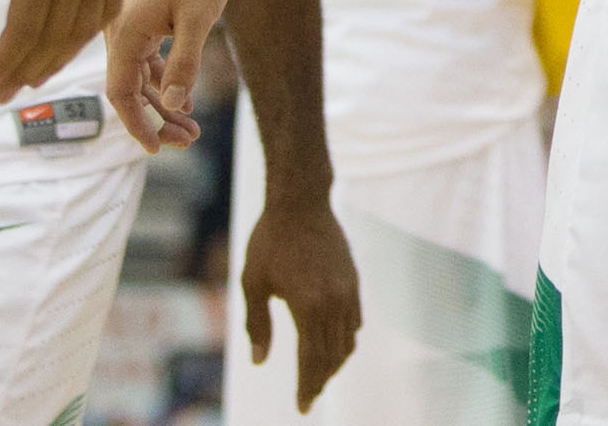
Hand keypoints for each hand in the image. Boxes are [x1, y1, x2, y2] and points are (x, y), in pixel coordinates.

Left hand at [0, 0, 136, 97]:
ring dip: (59, 56)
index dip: (3, 63)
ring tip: (34, 74)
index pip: (23, 31)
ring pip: (85, 27)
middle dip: (26, 69)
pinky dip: (90, 30)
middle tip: (3, 91)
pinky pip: (110, 4)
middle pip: (55, 37)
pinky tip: (72, 41)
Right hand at [106, 0, 239, 150]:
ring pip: (138, 73)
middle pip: (129, 88)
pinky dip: (162, 76)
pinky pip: (144, 55)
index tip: (156, 150)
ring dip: (162, 99)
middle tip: (187, 141)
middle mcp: (116, 29)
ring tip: (191, 126)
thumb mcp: (198, 18)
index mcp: (123, 32)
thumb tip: (172, 105)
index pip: (121, 93)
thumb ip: (183, 63)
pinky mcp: (140, 12)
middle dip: (156, 118)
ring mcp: (127, 20)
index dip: (136, 125)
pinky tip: (183, 95)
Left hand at [239, 185, 363, 413]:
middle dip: (320, 381)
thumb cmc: (270, 241)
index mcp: (307, 305)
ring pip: (347, 341)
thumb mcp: (253, 283)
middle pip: (332, 356)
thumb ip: (257, 325)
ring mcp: (348, 290)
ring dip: (334, 364)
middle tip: (308, 398)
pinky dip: (345, 340)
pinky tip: (332, 344)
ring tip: (319, 376)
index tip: (302, 407)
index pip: (310, 360)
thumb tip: (260, 362)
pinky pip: (355, 321)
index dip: (306, 386)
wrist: (301, 202)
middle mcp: (333, 301)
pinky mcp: (354, 280)